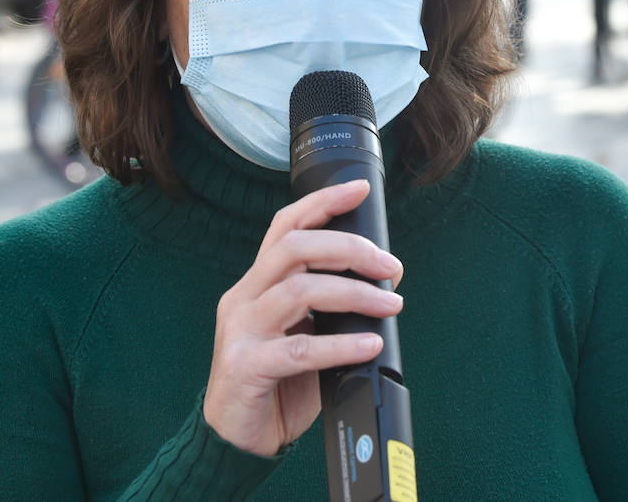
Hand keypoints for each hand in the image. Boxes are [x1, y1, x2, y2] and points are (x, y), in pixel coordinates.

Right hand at [203, 179, 403, 456]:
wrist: (237, 438)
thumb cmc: (276, 382)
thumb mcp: (301, 332)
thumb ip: (327, 307)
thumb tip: (383, 285)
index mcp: (258, 283)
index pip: (286, 227)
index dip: (323, 203)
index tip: (360, 189)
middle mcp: (244, 297)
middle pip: (294, 248)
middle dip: (349, 248)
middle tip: (390, 266)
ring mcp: (240, 330)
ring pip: (299, 292)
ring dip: (354, 293)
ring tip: (391, 304)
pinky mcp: (245, 366)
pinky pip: (301, 350)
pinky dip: (342, 344)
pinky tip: (371, 344)